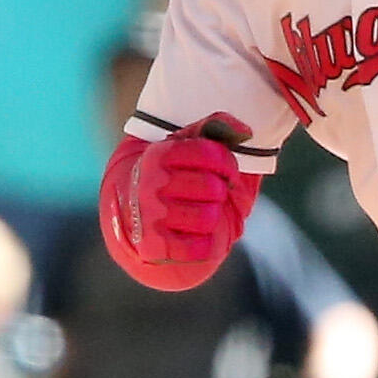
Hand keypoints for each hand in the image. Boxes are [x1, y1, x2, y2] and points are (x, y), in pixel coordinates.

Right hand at [99, 118, 259, 289]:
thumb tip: (244, 130)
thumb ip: (215, 130)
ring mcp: (150, 216)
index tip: (225, 171)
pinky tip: (193, 235)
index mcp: (158, 155)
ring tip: (199, 213)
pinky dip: (205, 244)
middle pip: (213, 188)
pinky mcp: (155, 246)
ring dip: (211, 217)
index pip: (210, 153)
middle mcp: (150, 184)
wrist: (132, 216)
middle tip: (209, 195)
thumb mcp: (186, 148)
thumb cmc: (171, 177)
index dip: (227, 164)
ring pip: (209, 218)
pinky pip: (201, 247)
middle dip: (218, 192)